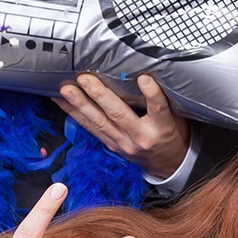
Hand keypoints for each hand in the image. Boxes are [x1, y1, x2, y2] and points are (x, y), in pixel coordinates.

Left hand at [54, 73, 190, 178]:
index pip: (158, 109)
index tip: (145, 79)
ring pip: (99, 122)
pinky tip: (61, 102)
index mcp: (162, 129)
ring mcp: (124, 143)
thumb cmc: (171, 134)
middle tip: (85, 79)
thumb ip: (164, 102)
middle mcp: (141, 137)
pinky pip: (91, 129)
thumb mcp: (176, 118)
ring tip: (66, 90)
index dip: (152, 95)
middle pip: (119, 115)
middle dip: (100, 95)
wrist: (167, 164)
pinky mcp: (111, 145)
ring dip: (80, 104)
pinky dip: (75, 114)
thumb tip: (150, 73)